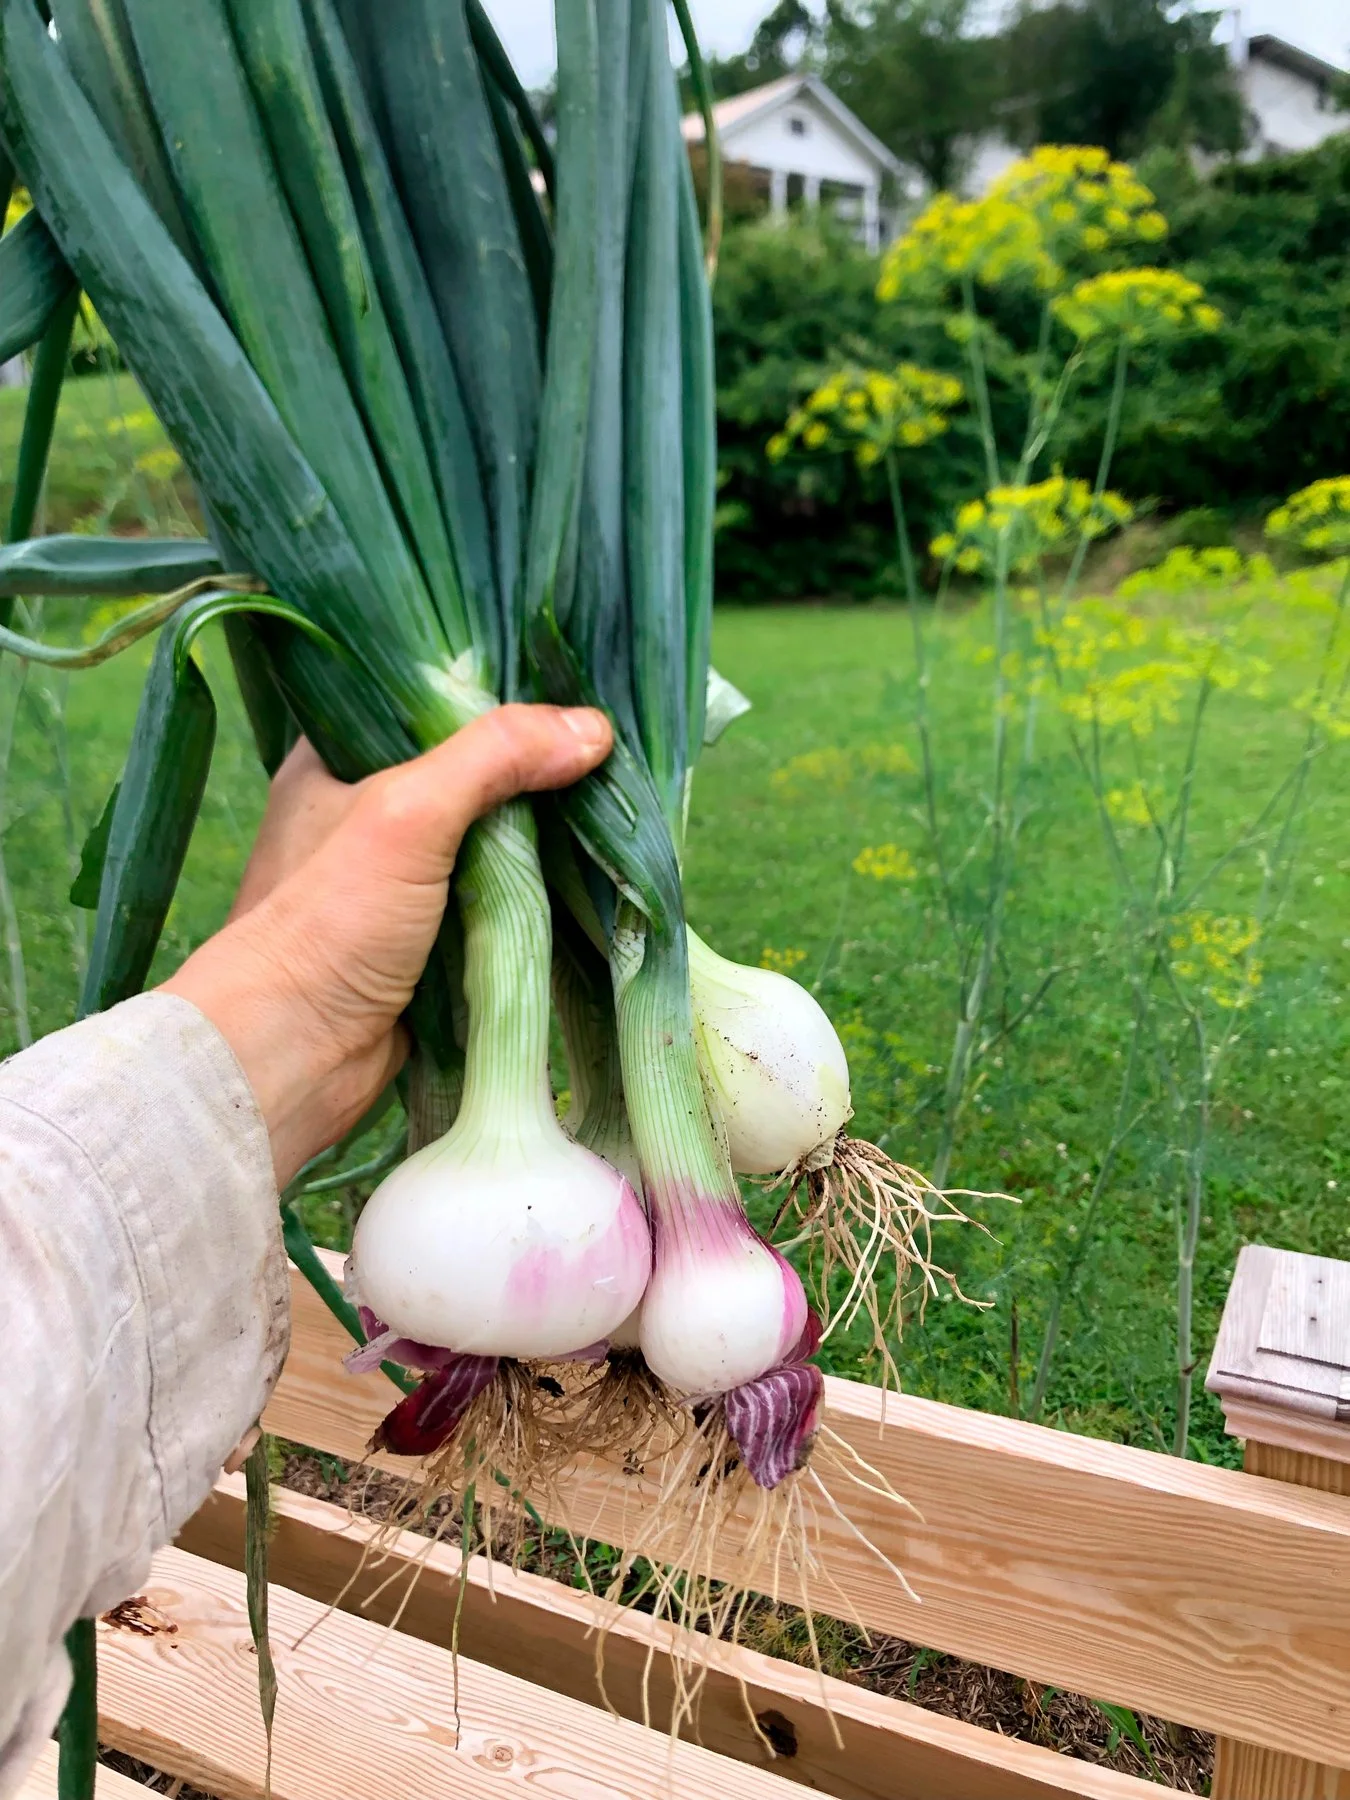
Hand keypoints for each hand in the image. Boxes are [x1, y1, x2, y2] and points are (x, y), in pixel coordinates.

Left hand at [163, 705, 612, 1186]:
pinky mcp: (426, 941)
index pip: (422, 700)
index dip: (490, 692)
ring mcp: (396, 882)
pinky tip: (585, 875)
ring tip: (610, 806)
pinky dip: (534, 896)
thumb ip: (495, 757)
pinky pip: (495, 903)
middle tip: (604, 751)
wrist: (292, 1058)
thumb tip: (594, 728)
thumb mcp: (408, 814)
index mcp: (333, 761)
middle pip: (468, 772)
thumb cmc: (328, 923)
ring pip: (488, 841)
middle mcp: (362, 814)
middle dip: (531, 771)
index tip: (563, 688)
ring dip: (540, 839)